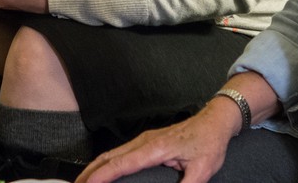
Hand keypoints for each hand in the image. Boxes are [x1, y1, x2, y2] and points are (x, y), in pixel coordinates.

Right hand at [77, 108, 233, 182]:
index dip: (103, 175)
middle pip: (110, 157)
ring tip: (83, 182)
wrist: (214, 121)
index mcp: (155, 148)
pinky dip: (106, 162)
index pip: (122, 163)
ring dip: (95, 167)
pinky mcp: (147, 141)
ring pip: (113, 153)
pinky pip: (120, 152)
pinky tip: (103, 171)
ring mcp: (144, 139)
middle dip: (90, 172)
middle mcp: (145, 141)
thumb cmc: (209, 143)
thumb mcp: (203, 170)